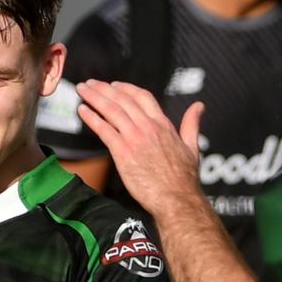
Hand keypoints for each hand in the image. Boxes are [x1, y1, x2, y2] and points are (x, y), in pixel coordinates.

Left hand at [75, 80, 204, 218]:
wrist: (176, 198)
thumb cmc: (185, 179)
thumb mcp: (192, 146)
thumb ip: (191, 124)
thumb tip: (199, 106)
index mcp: (163, 124)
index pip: (142, 97)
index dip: (126, 89)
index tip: (113, 85)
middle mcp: (148, 127)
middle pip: (122, 100)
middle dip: (104, 89)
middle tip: (89, 83)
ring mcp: (135, 138)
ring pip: (111, 110)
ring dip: (94, 97)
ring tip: (82, 89)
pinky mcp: (123, 152)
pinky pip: (104, 129)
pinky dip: (92, 118)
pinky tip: (82, 110)